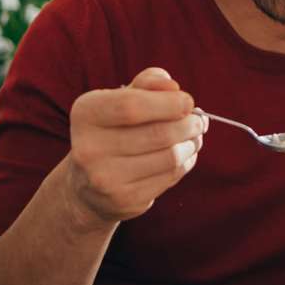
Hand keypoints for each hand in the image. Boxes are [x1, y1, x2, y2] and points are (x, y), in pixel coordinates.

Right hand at [62, 67, 206, 227]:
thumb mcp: (122, 99)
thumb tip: (173, 87)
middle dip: (189, 124)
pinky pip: (170, 177)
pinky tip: (183, 155)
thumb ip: (148, 84)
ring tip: (193, 137)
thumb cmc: (115, 129)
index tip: (188, 102)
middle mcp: (88, 148)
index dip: (169, 103)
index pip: (132, 106)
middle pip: (159, 133)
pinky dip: (186, 162)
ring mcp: (105, 179)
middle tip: (198, 121)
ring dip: (191, 144)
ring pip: (170, 157)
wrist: (89, 185)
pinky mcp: (125, 200)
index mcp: (86, 113)